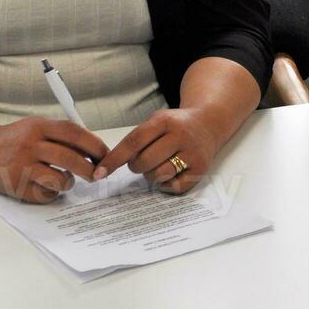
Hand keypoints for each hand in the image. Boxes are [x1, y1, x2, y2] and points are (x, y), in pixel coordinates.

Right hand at [0, 117, 107, 203]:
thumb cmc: (16, 139)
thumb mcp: (37, 126)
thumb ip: (63, 134)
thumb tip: (95, 149)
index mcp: (38, 127)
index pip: (74, 134)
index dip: (95, 146)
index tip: (105, 155)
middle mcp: (30, 146)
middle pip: (70, 159)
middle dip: (90, 169)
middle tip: (96, 174)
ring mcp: (22, 168)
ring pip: (60, 180)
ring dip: (69, 182)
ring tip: (65, 179)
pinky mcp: (16, 187)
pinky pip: (46, 195)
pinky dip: (52, 193)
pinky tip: (45, 185)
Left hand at [95, 108, 220, 194]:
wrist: (209, 123)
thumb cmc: (175, 125)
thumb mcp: (157, 121)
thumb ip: (136, 139)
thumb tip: (107, 166)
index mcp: (165, 121)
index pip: (133, 142)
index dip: (114, 159)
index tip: (100, 172)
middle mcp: (181, 135)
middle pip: (144, 162)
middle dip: (136, 166)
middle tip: (143, 161)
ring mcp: (193, 153)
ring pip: (158, 175)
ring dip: (152, 175)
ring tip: (159, 165)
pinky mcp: (201, 168)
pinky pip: (174, 187)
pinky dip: (167, 184)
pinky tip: (171, 173)